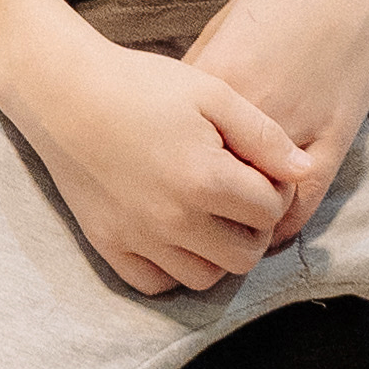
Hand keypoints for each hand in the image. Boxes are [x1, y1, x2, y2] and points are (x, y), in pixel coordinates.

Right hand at [0, 17, 316, 296]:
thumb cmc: (141, 84)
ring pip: (204, 278)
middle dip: (252, 229)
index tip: (257, 171)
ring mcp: (138, 238)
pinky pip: (155, 284)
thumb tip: (303, 172)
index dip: (274, 190)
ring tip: (208, 217)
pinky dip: (172, 269)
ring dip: (217, 254)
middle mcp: (174, 219)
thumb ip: (263, 135)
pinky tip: (173, 235)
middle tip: (238, 198)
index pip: (270, 212)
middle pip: (244, 256)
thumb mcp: (211, 92)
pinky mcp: (108, 245)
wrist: (64, 92)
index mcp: (205, 179)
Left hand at [174, 0, 368, 243]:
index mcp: (216, 85)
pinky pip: (302, 206)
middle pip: (209, 182)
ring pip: (255, 205)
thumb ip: (197, 81)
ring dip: (237, 221)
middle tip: (178, 212)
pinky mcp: (335, 147)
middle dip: (191, 200)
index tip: (151, 175)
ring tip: (219, 227)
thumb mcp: (222, 29)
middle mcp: (252, 119)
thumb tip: (172, 123)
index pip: (174, 145)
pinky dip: (280, 223)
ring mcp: (296, 136)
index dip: (160, 165)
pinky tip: (264, 227)